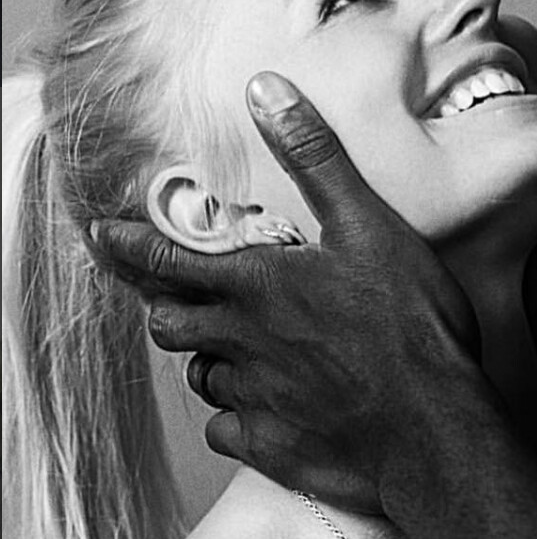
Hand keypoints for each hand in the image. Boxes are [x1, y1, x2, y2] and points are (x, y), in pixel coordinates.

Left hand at [91, 72, 481, 512]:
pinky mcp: (274, 445)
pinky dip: (234, 412)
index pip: (168, 260)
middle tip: (167, 290)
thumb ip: (314, 156)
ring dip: (203, 354)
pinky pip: (229, 430)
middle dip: (162, 302)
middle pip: (170, 322)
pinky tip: (257, 405)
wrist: (433, 428)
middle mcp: (242, 342)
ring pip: (200, 375)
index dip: (127, 246)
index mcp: (257, 285)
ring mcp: (255, 399)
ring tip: (223, 342)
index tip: (100, 237)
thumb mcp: (366, 220)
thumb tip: (266, 92)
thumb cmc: (408, 323)